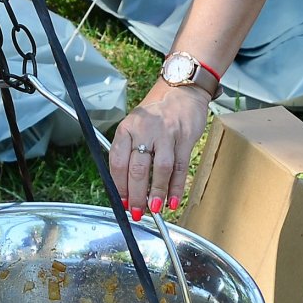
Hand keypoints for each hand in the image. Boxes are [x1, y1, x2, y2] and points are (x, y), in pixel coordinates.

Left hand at [110, 89, 209, 216]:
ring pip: (160, 169)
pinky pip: (180, 167)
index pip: (118, 161)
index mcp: (127, 128)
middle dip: (136, 195)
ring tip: (154, 208)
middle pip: (137, 169)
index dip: (119, 185)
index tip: (121, 201)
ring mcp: (166, 134)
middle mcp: (145, 130)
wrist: (181, 90)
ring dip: (156, 193)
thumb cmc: (156, 112)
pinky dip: (176, 187)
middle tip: (136, 211)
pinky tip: (172, 199)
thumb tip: (126, 185)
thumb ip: (129, 150)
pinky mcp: (185, 138)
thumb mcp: (135, 125)